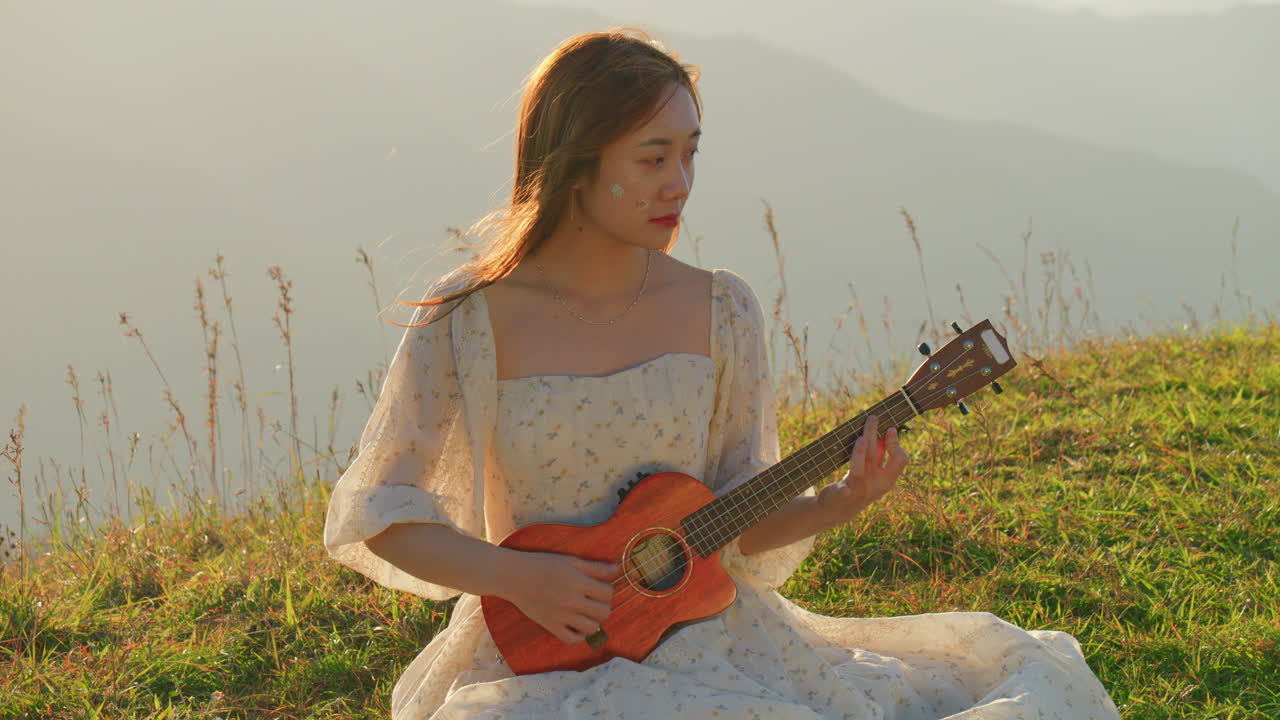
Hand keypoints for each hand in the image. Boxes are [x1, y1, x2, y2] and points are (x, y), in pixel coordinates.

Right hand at [500, 551, 618, 645]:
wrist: (515, 576)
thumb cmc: (543, 564)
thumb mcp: (571, 561)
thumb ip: (595, 567)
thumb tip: (618, 569)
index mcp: (577, 581)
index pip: (607, 593)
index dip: (607, 590)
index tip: (599, 588)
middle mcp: (571, 600)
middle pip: (603, 612)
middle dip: (603, 606)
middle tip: (594, 601)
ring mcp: (561, 616)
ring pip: (592, 628)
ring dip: (594, 621)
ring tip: (586, 613)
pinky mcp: (550, 626)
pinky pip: (572, 640)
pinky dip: (579, 636)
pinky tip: (578, 626)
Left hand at [817, 414, 908, 526]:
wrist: (839, 510)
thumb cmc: (858, 485)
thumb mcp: (872, 471)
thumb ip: (879, 455)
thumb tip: (885, 431)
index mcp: (887, 479)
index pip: (900, 460)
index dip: (896, 444)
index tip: (889, 428)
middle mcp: (876, 485)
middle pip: (876, 457)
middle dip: (874, 435)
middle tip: (872, 417)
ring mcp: (859, 491)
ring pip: (859, 470)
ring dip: (860, 454)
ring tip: (861, 438)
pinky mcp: (842, 496)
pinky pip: (844, 492)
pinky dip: (845, 491)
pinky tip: (845, 489)